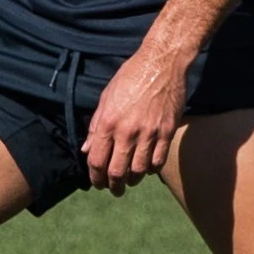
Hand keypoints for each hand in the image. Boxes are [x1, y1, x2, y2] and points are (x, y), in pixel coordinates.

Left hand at [83, 47, 187, 193]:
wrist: (162, 64)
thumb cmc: (131, 77)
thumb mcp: (106, 97)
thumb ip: (95, 126)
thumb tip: (86, 149)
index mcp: (108, 122)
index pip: (97, 160)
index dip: (95, 177)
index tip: (97, 182)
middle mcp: (128, 131)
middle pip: (117, 171)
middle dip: (113, 185)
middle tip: (114, 189)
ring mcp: (149, 133)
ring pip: (138, 170)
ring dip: (132, 180)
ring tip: (129, 180)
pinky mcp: (167, 132)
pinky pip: (158, 161)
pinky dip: (150, 169)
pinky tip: (146, 167)